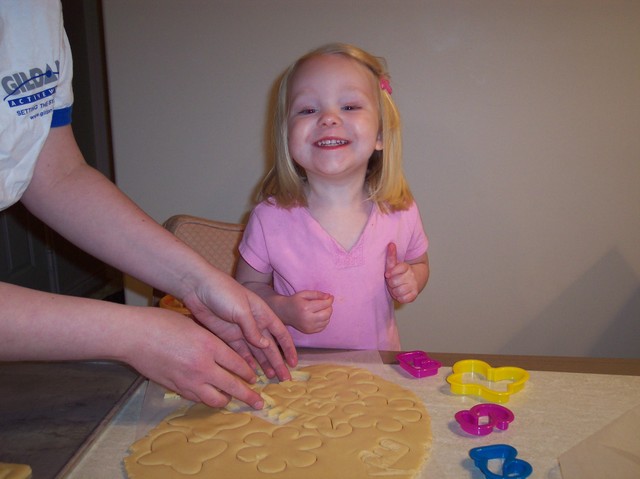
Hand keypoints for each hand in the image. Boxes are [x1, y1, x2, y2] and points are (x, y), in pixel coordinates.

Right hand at [127, 308, 265, 408]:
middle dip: (248, 396)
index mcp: (210, 346)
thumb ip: (211, 341)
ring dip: (227, 400)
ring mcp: (188, 380)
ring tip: (232, 399)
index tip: (255, 377)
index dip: (249, 373)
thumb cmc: (162, 323)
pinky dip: (206, 398)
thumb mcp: (194, 325)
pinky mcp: (175, 388)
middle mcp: (203, 366)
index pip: (238, 365)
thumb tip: (223, 352)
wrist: (133, 336)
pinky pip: (197, 398)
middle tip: (259, 402)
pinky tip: (209, 396)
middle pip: (233, 386)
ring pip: (215, 399)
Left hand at [181, 275, 297, 379]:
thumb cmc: (224, 292)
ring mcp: (241, 332)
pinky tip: (253, 372)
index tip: (294, 363)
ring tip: (272, 378)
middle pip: (270, 346)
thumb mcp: (242, 310)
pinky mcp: (228, 337)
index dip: (288, 348)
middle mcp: (255, 324)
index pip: (280, 333)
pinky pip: (241, 352)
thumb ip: (253, 329)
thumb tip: (266, 346)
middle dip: (278, 361)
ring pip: (256, 352)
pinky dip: (247, 362)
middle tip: (284, 378)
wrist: (198, 288)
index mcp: (263, 314)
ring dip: (264, 364)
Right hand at [276, 290, 333, 333]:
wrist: (284, 312)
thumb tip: (329, 296)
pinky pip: (323, 327)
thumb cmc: (295, 301)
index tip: (330, 297)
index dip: (329, 300)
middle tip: (326, 303)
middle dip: (329, 307)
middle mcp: (307, 319)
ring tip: (321, 309)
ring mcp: (308, 327)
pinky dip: (324, 321)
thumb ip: (317, 294)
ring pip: (326, 321)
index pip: (324, 304)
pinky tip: (319, 316)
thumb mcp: (304, 293)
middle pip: (327, 314)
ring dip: (327, 314)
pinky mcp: (309, 331)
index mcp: (306, 308)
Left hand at [384, 242, 419, 302]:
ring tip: (395, 287)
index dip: (392, 272)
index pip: (400, 268)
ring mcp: (413, 286)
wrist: (416, 280)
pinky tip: (399, 293)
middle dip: (391, 282)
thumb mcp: (396, 264)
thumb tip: (391, 244)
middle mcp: (411, 276)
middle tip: (392, 281)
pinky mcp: (414, 295)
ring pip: (397, 291)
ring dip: (394, 291)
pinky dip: (399, 297)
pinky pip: (403, 299)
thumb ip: (391, 256)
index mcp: (406, 268)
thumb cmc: (401, 272)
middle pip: (394, 282)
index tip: (387, 274)